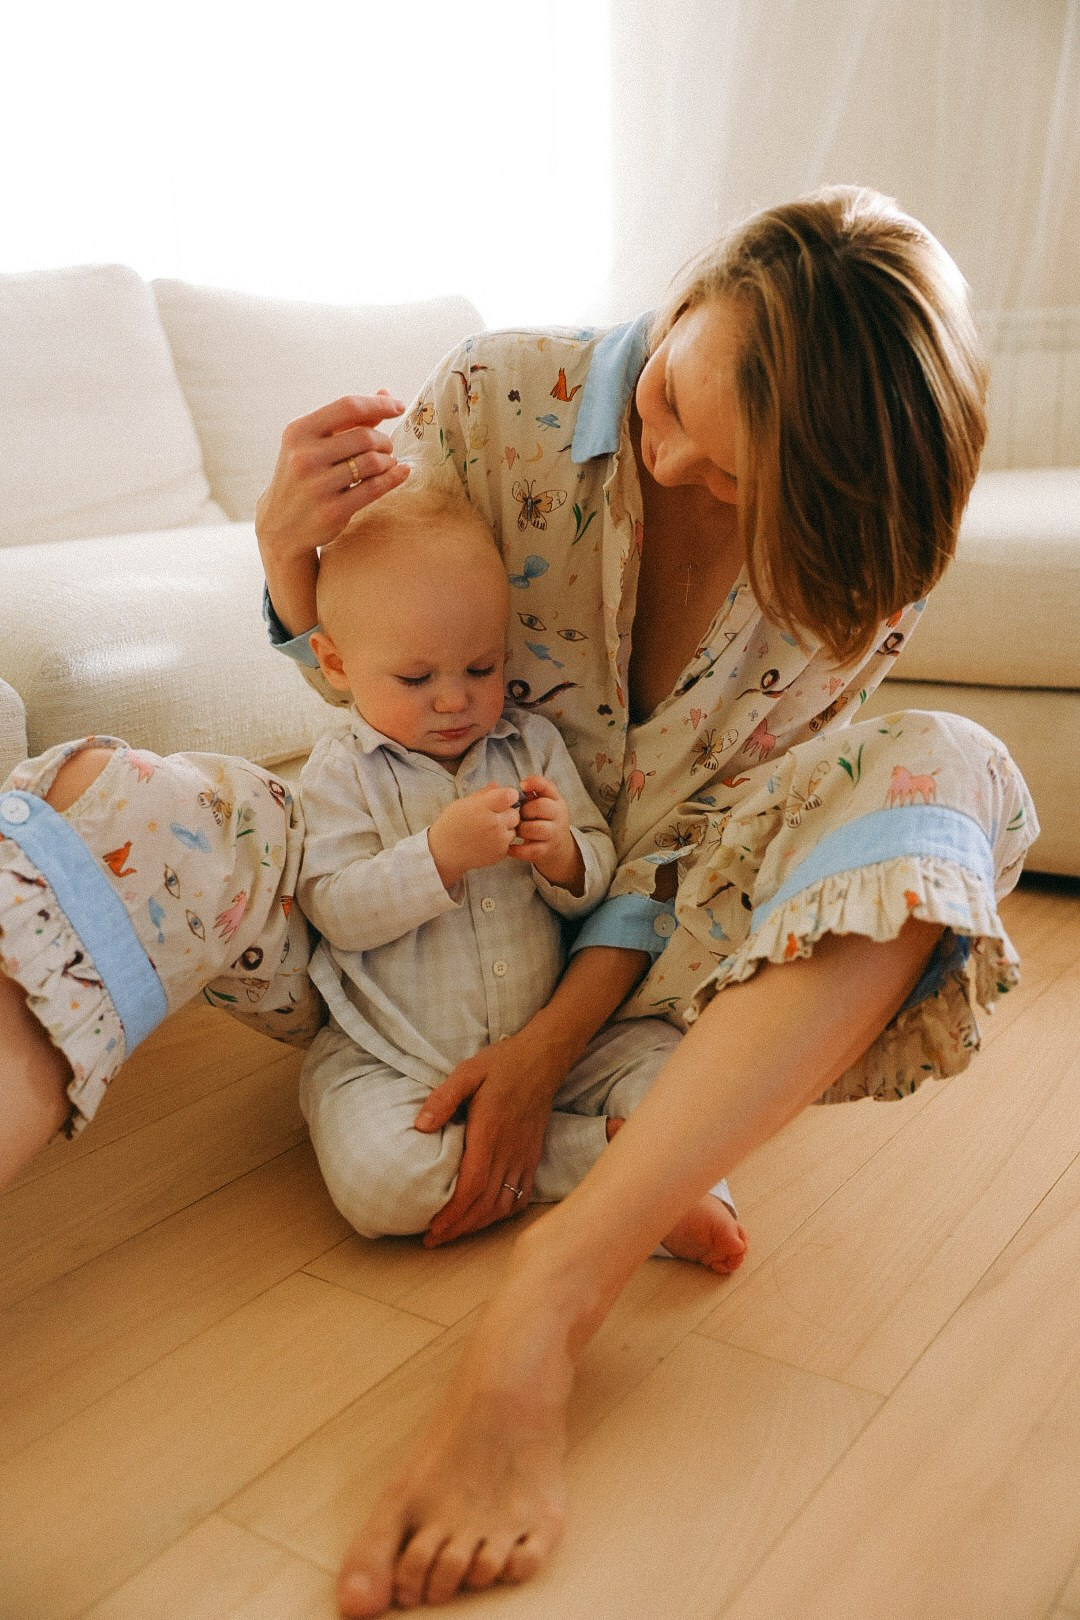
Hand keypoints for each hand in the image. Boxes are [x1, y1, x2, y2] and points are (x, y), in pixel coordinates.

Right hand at [255, 391, 409, 635]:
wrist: (280, 525)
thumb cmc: (304, 477)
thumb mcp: (314, 444)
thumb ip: (348, 420)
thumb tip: (386, 393)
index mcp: (298, 432)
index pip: (347, 407)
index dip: (379, 404)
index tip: (398, 407)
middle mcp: (304, 457)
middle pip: (365, 436)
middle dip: (384, 440)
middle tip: (387, 448)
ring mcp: (317, 486)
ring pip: (373, 462)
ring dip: (388, 460)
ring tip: (387, 463)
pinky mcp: (332, 511)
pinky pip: (374, 488)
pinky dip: (393, 478)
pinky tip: (401, 472)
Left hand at [415, 1029, 562, 1245]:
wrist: (543, 1059)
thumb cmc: (501, 1064)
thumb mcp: (466, 1072)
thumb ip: (442, 1098)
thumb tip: (419, 1127)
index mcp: (490, 1133)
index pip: (472, 1187)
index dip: (453, 1214)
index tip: (432, 1229)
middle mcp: (509, 1151)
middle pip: (485, 1205)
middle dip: (458, 1228)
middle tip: (433, 1241)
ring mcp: (524, 1156)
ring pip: (503, 1205)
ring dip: (478, 1225)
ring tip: (455, 1233)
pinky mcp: (533, 1155)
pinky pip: (521, 1195)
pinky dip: (503, 1213)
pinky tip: (487, 1216)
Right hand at [428, 784, 520, 891]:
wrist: (444, 853)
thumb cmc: (451, 825)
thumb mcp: (463, 803)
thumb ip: (483, 794)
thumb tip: (497, 785)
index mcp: (483, 807)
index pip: (511, 795)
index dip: (508, 795)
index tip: (502, 799)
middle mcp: (494, 823)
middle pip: (515, 812)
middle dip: (507, 812)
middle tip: (492, 816)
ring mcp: (499, 840)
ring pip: (514, 828)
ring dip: (506, 827)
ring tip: (488, 830)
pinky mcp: (501, 853)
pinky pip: (509, 842)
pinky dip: (502, 841)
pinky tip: (488, 840)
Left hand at [508, 775, 584, 894]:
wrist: (557, 843)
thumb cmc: (542, 817)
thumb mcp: (543, 800)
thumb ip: (533, 790)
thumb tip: (522, 784)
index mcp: (556, 801)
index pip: (548, 787)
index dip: (534, 783)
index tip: (522, 785)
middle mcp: (559, 816)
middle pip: (539, 807)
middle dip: (524, 810)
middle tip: (518, 815)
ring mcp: (553, 834)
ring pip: (533, 829)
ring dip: (520, 829)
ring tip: (516, 829)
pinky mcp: (545, 851)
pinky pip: (528, 850)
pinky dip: (516, 849)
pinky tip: (510, 846)